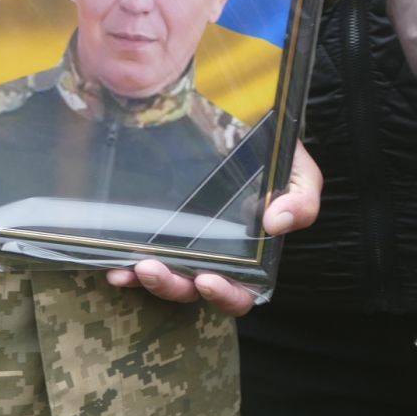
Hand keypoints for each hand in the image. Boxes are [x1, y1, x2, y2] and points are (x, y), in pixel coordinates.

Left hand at [106, 141, 323, 315]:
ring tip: (130, 266)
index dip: (225, 295)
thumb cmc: (276, 156)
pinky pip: (139, 254)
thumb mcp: (299, 175)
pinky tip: (115, 262)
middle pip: (193, 291)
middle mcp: (216, 257)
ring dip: (146, 279)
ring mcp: (184, 243)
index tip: (208, 280)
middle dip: (172, 287)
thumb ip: (301, 201)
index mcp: (252, 257)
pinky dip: (125, 264)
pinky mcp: (159, 227)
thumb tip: (278, 222)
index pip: (240, 293)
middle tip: (153, 269)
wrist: (245, 120)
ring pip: (164, 277)